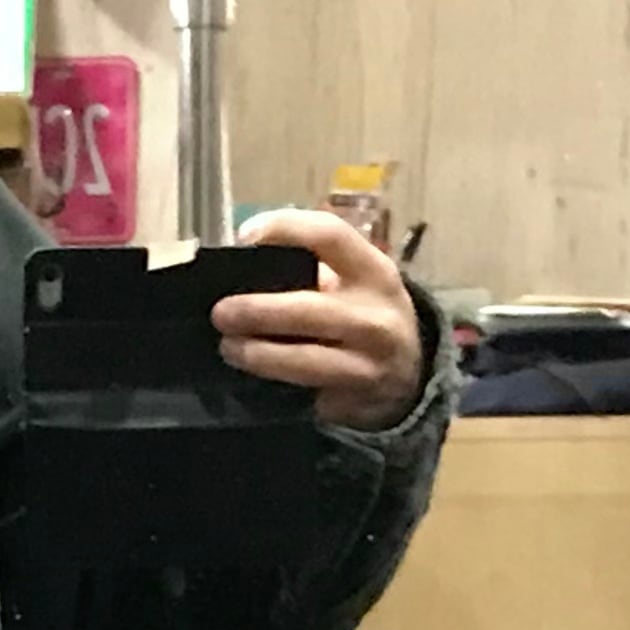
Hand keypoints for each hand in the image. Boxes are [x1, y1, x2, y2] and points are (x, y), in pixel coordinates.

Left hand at [213, 208, 425, 431]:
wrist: (409, 372)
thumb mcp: (357, 282)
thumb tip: (243, 265)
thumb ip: (314, 270)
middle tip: (220, 313)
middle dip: (257, 310)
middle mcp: (374, 315)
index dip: (284, 230)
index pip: (330, 235)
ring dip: (258, 355)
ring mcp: (366, 363)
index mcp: (374, 271)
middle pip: (307, 309)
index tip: (245, 236)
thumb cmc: (365, 314)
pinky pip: (302, 392)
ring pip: (303, 360)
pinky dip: (271, 383)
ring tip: (228, 347)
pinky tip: (250, 378)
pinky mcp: (351, 399)